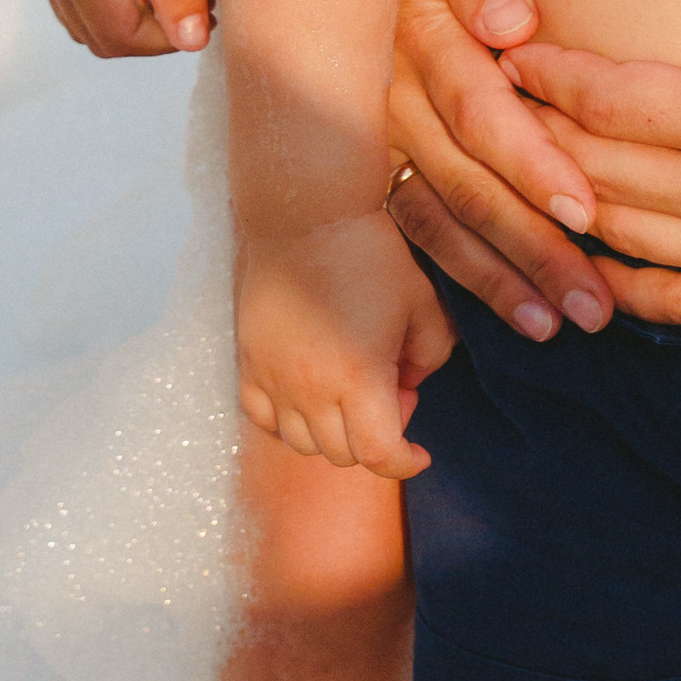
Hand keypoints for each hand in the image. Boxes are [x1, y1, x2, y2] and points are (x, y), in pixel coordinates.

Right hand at [236, 214, 452, 479]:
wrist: (306, 217)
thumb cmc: (370, 255)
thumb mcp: (422, 302)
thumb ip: (431, 354)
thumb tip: (411, 383)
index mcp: (359, 379)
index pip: (379, 455)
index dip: (405, 462)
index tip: (420, 452)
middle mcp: (310, 390)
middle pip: (342, 454)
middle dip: (376, 437)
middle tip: (393, 391)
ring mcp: (274, 381)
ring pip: (302, 443)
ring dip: (334, 434)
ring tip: (352, 389)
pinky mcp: (249, 364)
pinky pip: (264, 420)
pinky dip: (288, 423)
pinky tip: (309, 396)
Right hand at [384, 0, 616, 344]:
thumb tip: (512, 20)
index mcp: (419, 37)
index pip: (482, 112)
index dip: (533, 161)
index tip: (584, 210)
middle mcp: (391, 98)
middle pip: (467, 183)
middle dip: (531, 247)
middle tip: (591, 306)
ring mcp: (374, 135)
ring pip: (438, 217)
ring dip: (496, 276)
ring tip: (553, 325)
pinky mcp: (367, 158)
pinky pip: (409, 223)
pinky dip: (452, 270)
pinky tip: (494, 307)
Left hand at [484, 0, 680, 332]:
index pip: (616, 99)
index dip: (552, 74)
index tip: (510, 48)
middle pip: (598, 168)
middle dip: (537, 133)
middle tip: (491, 102)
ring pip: (622, 237)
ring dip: (564, 201)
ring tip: (524, 166)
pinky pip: (670, 304)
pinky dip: (618, 280)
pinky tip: (591, 254)